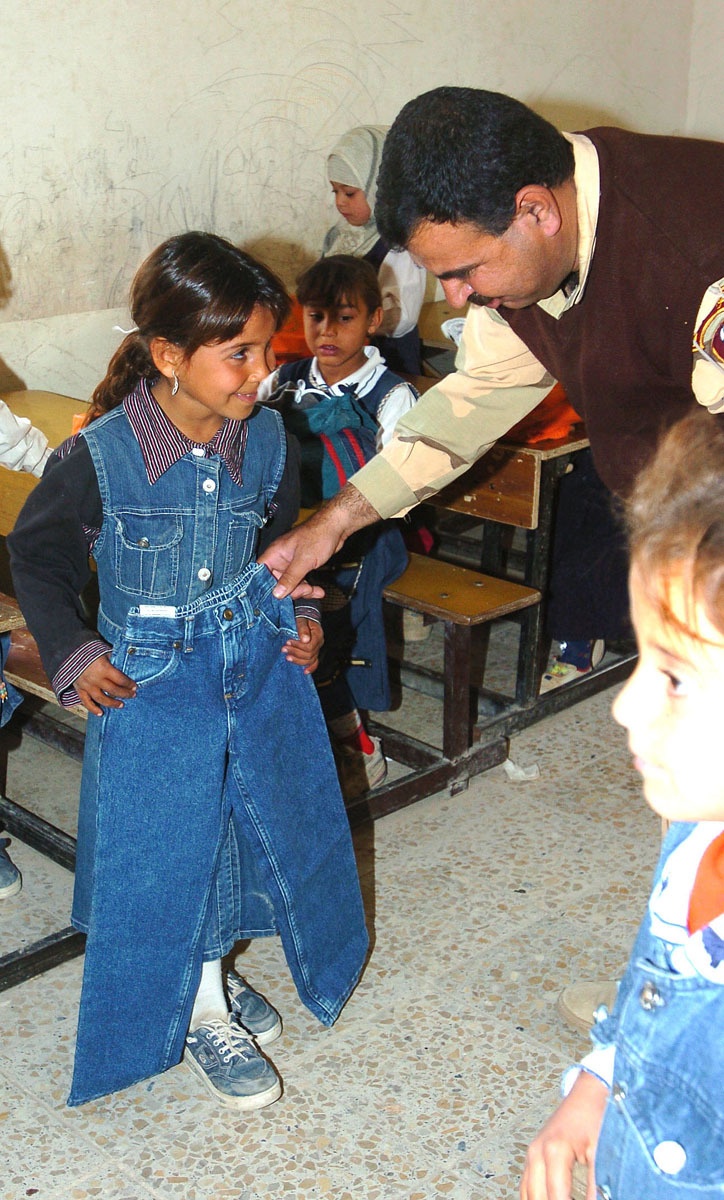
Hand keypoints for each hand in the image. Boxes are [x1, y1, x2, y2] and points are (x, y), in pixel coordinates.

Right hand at [74, 654, 136, 716]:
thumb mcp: (104, 652)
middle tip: (132, 695)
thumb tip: (123, 668)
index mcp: (103, 668)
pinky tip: (100, 713)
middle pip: (114, 690)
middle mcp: (95, 679)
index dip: (129, 684)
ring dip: (112, 703)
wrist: (69, 651)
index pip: (120, 679)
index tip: (135, 686)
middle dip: (125, 694)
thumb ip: (113, 661)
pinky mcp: (79, 689)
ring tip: (121, 705)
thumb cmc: (90, 650)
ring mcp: (87, 685)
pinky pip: (86, 702)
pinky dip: (93, 709)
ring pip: (101, 699)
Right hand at [258, 485, 378, 598]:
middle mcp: (280, 559)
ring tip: (314, 591)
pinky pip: (301, 581)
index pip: (259, 572)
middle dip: (290, 591)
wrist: (336, 527)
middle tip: (303, 592)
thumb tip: (277, 594)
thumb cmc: (319, 535)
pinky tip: (318, 591)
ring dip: (302, 591)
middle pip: (276, 582)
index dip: (263, 586)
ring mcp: (291, 564)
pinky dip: (309, 588)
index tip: (272, 598)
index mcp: (275, 553)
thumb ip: (290, 578)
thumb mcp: (304, 560)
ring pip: (290, 584)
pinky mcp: (302, 566)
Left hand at [283, 617, 322, 673]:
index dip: (297, 646)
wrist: (307, 616)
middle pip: (309, 654)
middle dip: (295, 652)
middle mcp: (319, 643)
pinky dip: (311, 668)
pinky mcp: (314, 652)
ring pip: (310, 660)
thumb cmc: (303, 617)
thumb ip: (303, 629)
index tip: (287, 642)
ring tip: (287, 657)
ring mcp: (317, 648)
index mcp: (318, 635)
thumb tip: (304, 640)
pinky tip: (305, 672)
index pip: (309, 647)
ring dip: (298, 660)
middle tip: (283, 649)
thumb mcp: (302, 619)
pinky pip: (315, 662)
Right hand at [520, 1072, 607, 1199]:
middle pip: (538, 1198)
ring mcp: (532, 1153)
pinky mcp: (533, 1154)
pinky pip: (527, 1186)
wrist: (588, 1092)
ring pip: (527, 1194)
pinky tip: (552, 1199)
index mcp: (554, 1151)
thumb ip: (598, 1184)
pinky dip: (536, 1197)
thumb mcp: (602, 1152)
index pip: (557, 1198)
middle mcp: (537, 1152)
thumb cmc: (595, 1115)